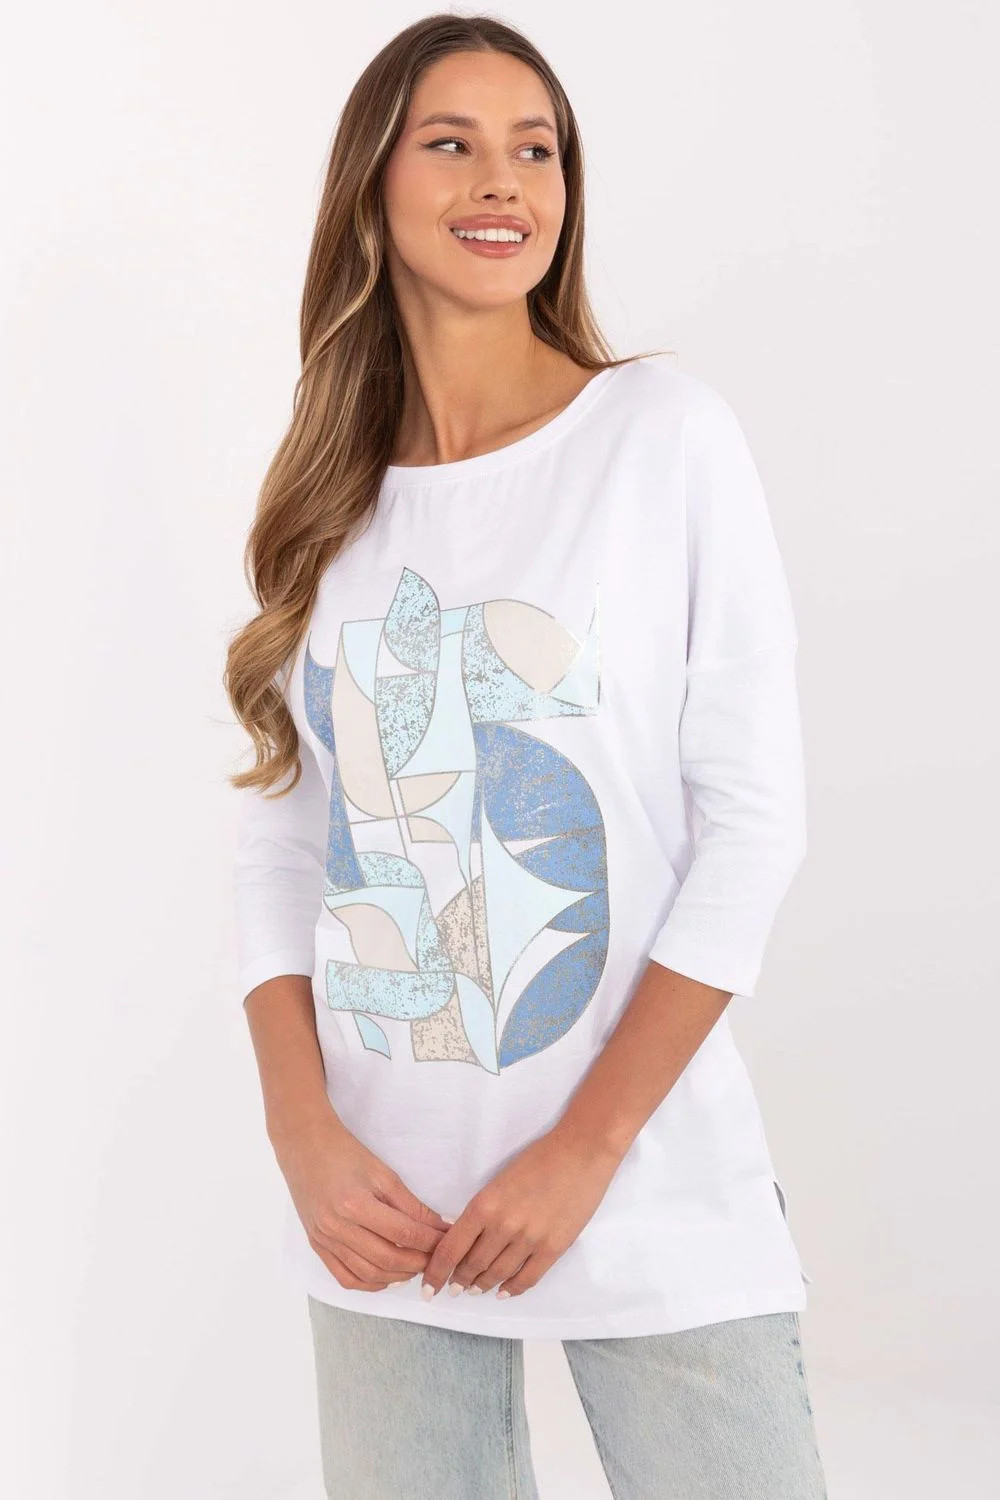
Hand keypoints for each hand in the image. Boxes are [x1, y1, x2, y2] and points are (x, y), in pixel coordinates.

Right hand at [274, 1113, 451, 1291]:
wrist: (305, 1147)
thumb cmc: (346, 1153)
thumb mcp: (383, 1174)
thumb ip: (411, 1205)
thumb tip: (439, 1227)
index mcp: (356, 1205)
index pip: (403, 1234)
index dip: (431, 1242)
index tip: (449, 1242)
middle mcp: (338, 1228)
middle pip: (388, 1260)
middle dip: (419, 1263)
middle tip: (437, 1258)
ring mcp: (325, 1240)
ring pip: (368, 1274)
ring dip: (397, 1276)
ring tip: (417, 1267)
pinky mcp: (317, 1246)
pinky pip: (345, 1278)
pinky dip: (369, 1284)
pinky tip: (387, 1277)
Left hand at [419, 1128, 622, 1301]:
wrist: (581, 1151)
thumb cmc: (539, 1158)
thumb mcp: (499, 1180)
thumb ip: (483, 1210)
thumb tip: (467, 1237)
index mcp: (484, 1205)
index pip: (450, 1250)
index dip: (436, 1273)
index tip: (428, 1287)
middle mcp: (503, 1226)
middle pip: (472, 1265)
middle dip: (459, 1280)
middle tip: (453, 1288)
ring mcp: (530, 1240)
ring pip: (497, 1274)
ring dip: (482, 1285)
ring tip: (474, 1290)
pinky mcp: (554, 1248)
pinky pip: (527, 1278)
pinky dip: (513, 1288)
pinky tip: (503, 1292)